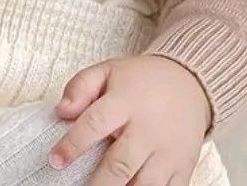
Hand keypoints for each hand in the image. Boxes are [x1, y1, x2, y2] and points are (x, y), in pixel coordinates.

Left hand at [48, 55, 210, 185]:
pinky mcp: (183, 168)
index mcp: (126, 101)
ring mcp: (168, 152)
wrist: (190, 83)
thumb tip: (61, 111)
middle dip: (98, 185)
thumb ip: (80, 86)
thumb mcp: (108, 71)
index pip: (95, 123)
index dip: (73, 143)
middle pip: (121, 165)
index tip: (56, 160)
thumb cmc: (141, 81)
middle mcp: (148, 129)